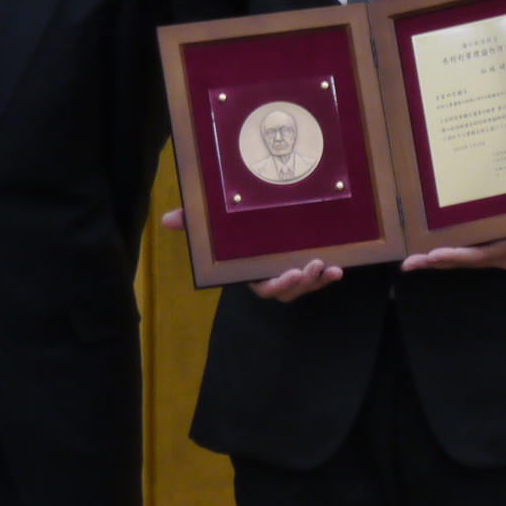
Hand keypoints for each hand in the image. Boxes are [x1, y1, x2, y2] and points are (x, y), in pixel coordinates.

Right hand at [162, 207, 342, 303]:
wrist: (258, 215)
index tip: (288, 274)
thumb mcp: (213, 224)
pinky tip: (338, 269)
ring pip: (306, 285)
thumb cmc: (231, 228)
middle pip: (288, 290)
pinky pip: (320, 276)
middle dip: (300, 283)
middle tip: (308, 268)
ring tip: (327, 267)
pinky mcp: (308, 263)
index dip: (276, 285)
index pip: (263, 286)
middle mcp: (274, 275)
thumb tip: (167, 220)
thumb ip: (193, 222)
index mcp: (253, 271)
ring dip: (317, 279)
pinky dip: (329, 275)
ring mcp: (293, 270)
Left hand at [401, 223, 505, 273]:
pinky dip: (452, 253)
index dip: (456, 256)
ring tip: (413, 259)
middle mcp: (500, 257)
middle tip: (409, 263)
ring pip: (463, 260)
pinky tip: (434, 248)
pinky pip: (471, 254)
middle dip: (435, 263)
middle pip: (463, 262)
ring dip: (438, 260)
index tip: (433, 255)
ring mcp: (497, 257)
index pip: (479, 255)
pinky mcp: (496, 253)